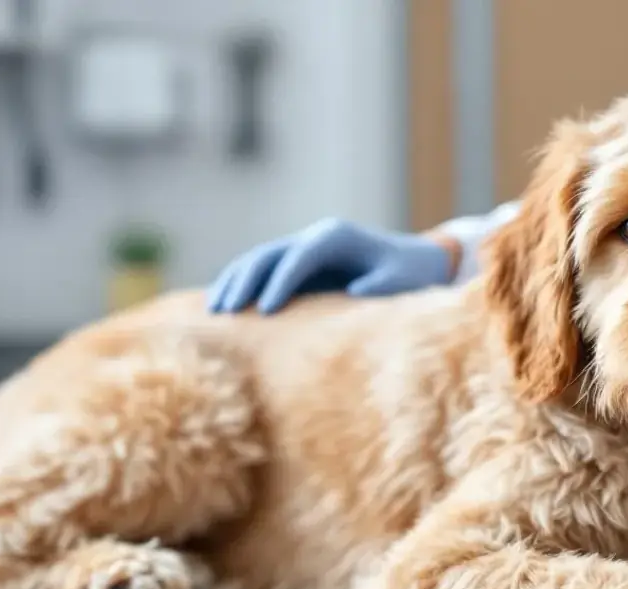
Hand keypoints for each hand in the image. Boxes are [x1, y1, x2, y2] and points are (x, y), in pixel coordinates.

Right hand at [207, 218, 454, 313]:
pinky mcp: (298, 266)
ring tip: (213, 310)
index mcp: (336, 238)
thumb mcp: (400, 280)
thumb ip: (380, 285)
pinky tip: (221, 306)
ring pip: (257, 260)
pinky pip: (262, 273)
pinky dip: (241, 286)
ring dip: (234, 282)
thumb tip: (354, 290)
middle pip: (268, 254)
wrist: (413, 263)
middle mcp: (314, 238)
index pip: (298, 257)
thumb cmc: (408, 275)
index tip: (266, 311)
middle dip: (245, 281)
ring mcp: (303, 249)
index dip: (280, 282)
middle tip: (225, 311)